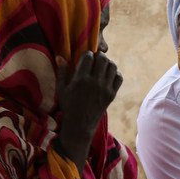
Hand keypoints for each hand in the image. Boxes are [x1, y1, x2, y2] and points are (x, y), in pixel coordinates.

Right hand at [55, 51, 122, 171]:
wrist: (80, 124)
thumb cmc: (68, 105)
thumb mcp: (62, 89)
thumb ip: (62, 72)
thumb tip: (60, 56)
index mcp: (81, 79)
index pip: (89, 57)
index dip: (88, 54)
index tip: (86, 57)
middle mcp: (95, 82)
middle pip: (103, 59)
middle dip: (99, 56)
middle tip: (96, 59)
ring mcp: (105, 88)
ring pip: (113, 67)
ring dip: (108, 63)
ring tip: (103, 66)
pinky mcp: (112, 94)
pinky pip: (119, 78)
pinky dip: (116, 74)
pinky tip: (109, 75)